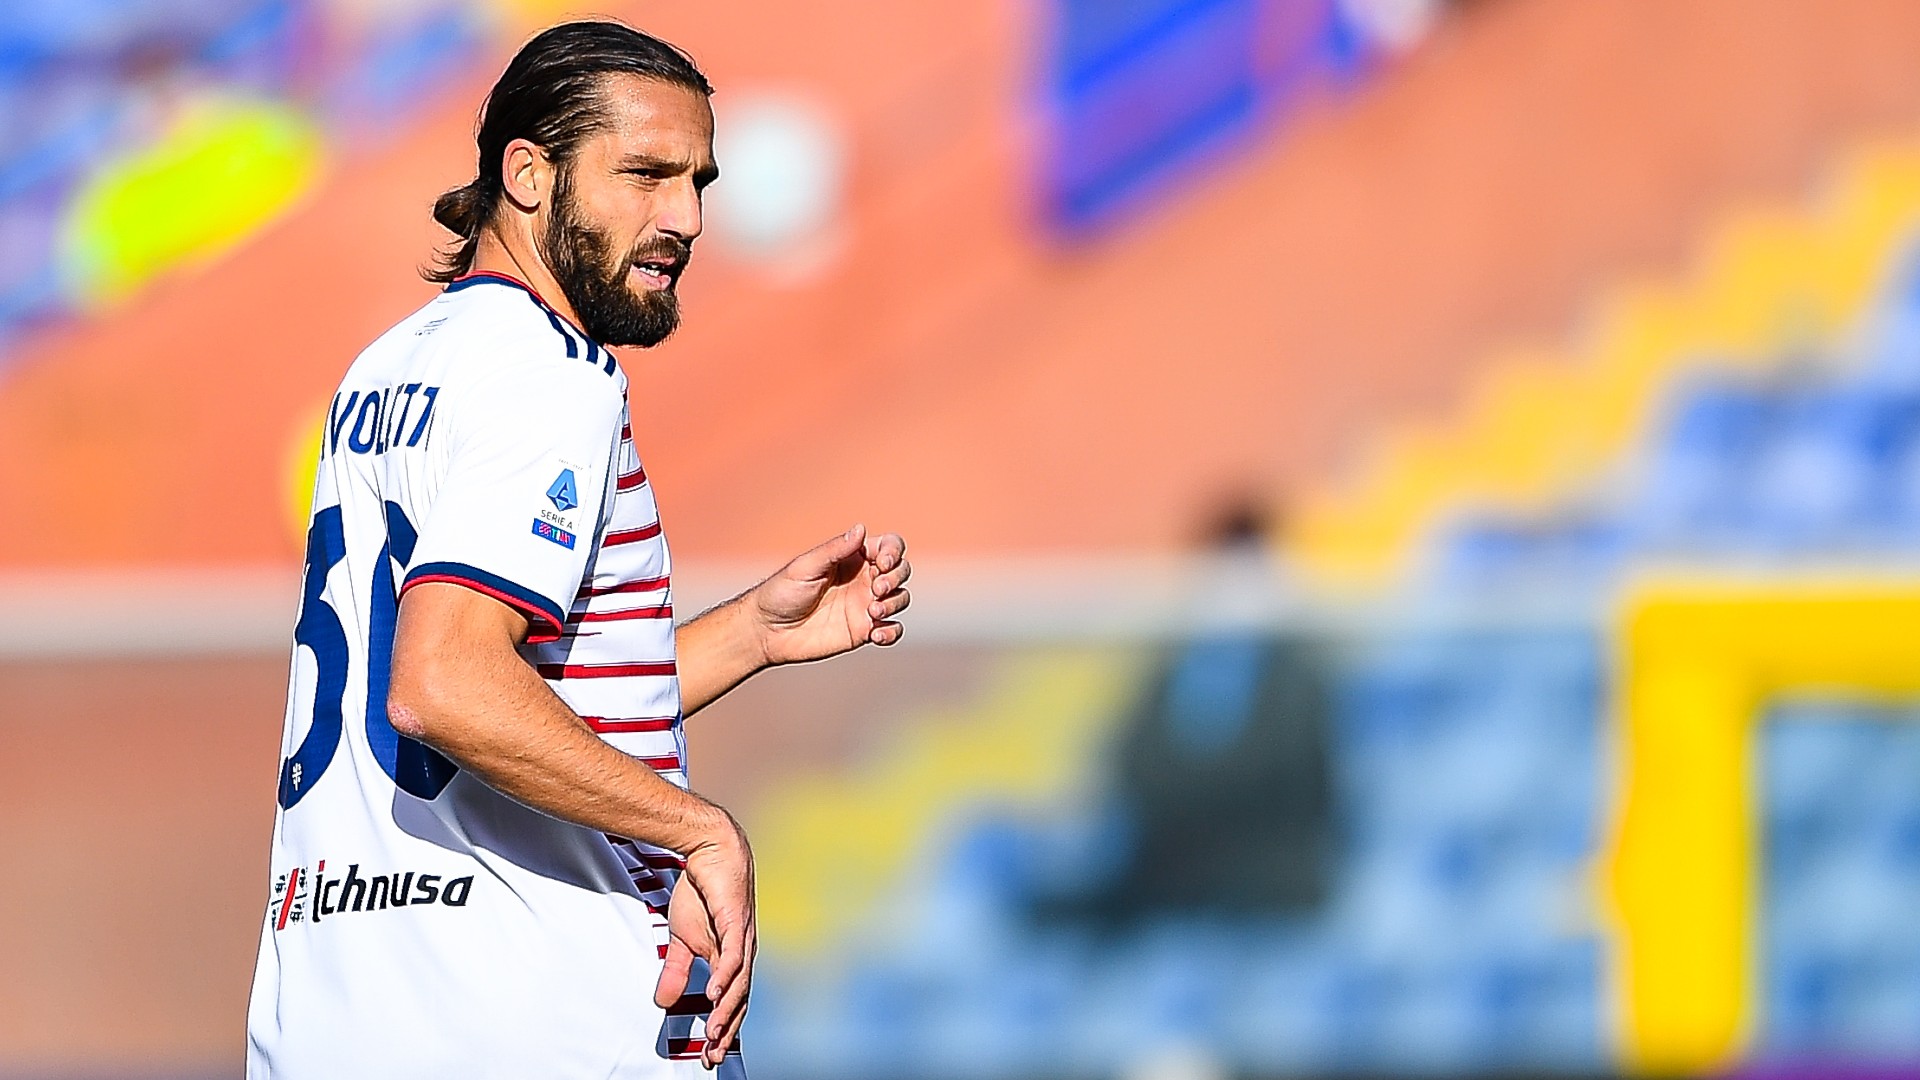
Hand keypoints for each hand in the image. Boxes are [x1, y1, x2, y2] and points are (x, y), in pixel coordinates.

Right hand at [655, 817, 755, 1068]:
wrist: (711, 851)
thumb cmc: (702, 892)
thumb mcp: (682, 939)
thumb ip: (676, 970)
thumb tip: (663, 1002)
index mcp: (730, 958)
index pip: (729, 1001)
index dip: (721, 1028)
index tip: (709, 1054)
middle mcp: (742, 953)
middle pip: (738, 1000)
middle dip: (726, 1029)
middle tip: (713, 1054)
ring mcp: (742, 938)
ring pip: (739, 982)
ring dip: (726, 1009)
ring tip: (714, 1033)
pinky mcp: (736, 921)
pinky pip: (734, 954)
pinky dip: (726, 975)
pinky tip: (717, 992)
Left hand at [751, 523, 910, 664]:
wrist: (767, 630)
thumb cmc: (782, 592)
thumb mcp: (806, 567)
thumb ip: (835, 550)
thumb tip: (861, 529)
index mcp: (853, 557)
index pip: (889, 546)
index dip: (894, 552)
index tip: (883, 564)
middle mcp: (864, 579)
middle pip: (901, 571)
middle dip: (896, 578)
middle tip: (876, 590)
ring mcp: (865, 605)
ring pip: (900, 598)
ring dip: (894, 603)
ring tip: (872, 612)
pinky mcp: (864, 631)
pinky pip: (892, 630)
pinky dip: (892, 632)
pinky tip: (876, 635)